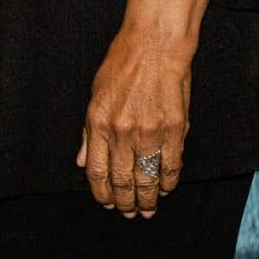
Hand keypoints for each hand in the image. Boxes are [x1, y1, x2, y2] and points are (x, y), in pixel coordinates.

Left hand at [78, 0, 208, 216]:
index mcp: (98, 123)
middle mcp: (122, 131)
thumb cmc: (121, 66)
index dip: (102, 193)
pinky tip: (167, 189)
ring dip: (148, 198)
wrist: (153, 46)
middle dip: (126, 202)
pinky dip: (169, 181)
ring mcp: (149, 131)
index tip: (107, 204)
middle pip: (123, 180)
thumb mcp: (94, 96)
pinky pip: (171, 165)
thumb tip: (84, 163)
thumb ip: (89, 134)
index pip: (97, 172)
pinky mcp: (174, 128)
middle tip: (130, 213)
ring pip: (148, 178)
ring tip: (148, 209)